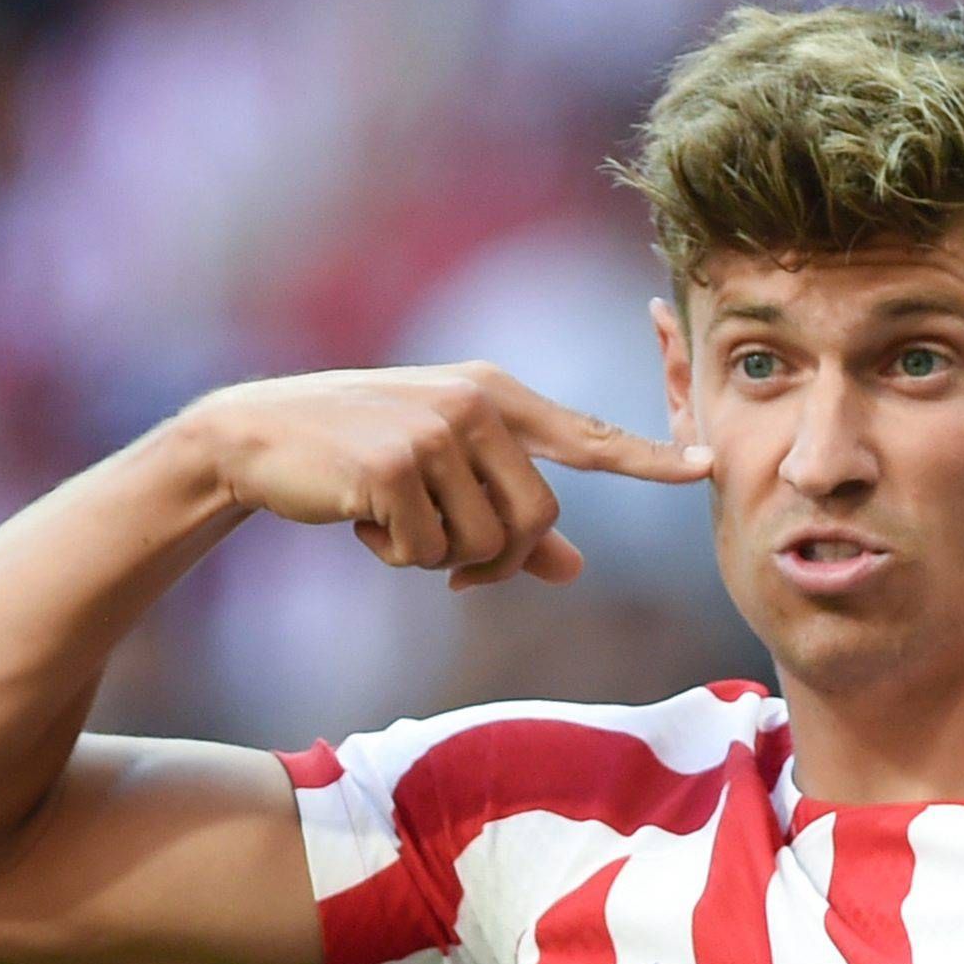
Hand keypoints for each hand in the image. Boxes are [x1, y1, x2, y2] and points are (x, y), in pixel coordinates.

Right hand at [176, 362, 709, 592]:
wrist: (257, 438)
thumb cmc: (356, 458)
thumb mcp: (440, 476)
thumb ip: (510, 519)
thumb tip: (572, 568)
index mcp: (496, 396)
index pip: (588, 437)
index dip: (648, 459)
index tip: (706, 466)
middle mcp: (476, 405)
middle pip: (537, 522)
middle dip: (496, 561)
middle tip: (450, 563)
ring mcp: (436, 432)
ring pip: (484, 546)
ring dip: (440, 560)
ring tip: (394, 522)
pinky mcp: (395, 467)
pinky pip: (430, 555)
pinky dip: (396, 556)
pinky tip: (362, 521)